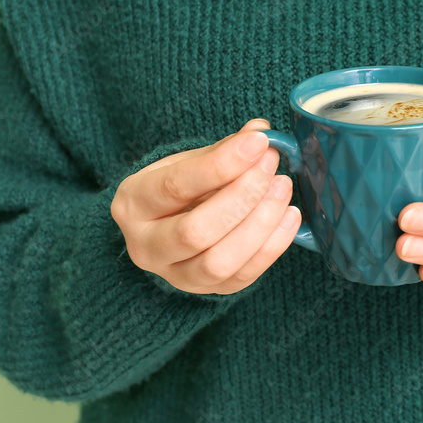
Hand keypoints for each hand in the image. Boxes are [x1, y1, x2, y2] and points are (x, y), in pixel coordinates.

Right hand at [110, 119, 301, 294]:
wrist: (169, 227)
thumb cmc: (181, 188)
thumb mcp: (190, 162)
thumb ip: (223, 149)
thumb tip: (260, 130)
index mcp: (133, 203)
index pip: (176, 185)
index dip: (222, 164)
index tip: (259, 143)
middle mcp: (145, 246)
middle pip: (195, 231)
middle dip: (243, 196)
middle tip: (271, 166)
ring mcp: (175, 276)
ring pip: (218, 263)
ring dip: (259, 224)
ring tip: (282, 189)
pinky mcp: (207, 291)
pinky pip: (243, 277)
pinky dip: (273, 246)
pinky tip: (289, 216)